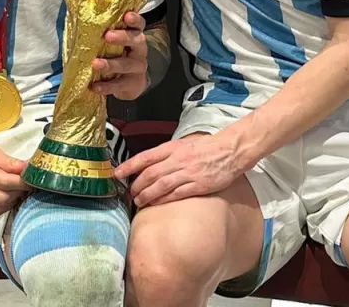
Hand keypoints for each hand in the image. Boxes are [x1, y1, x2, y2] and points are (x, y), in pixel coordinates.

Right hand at [0, 135, 28, 215]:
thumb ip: (7, 161)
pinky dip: (3, 205)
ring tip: (18, 189)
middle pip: (3, 197)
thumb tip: (27, 168)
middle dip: (20, 192)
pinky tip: (8, 195)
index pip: (4, 181)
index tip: (33, 177)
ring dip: (13, 200)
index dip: (22, 182)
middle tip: (28, 183)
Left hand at [90, 12, 148, 100]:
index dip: (135, 19)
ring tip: (96, 64)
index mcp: (135, 35)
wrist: (130, 83)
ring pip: (126, 64)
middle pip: (136, 40)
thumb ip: (104, 32)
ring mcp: (138, 68)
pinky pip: (119, 84)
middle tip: (107, 36)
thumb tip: (80, 19)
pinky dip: (106, 86)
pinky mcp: (133, 84)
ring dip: (110, 64)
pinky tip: (95, 87)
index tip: (126, 16)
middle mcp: (139, 50)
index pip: (139, 24)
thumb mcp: (113, 43)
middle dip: (122, 37)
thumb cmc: (116, 55)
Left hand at [114, 133, 246, 206]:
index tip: (117, 173)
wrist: (230, 151)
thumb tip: (150, 162)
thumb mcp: (184, 144)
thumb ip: (167, 153)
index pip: (145, 157)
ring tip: (138, 201)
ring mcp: (188, 173)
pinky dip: (163, 200)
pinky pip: (176, 194)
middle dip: (136, 185)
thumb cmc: (207, 147)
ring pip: (160, 185)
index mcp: (173, 148)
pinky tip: (155, 204)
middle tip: (129, 193)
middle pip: (150, 174)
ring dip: (146, 195)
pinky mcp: (198, 185)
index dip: (129, 166)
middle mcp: (178, 160)